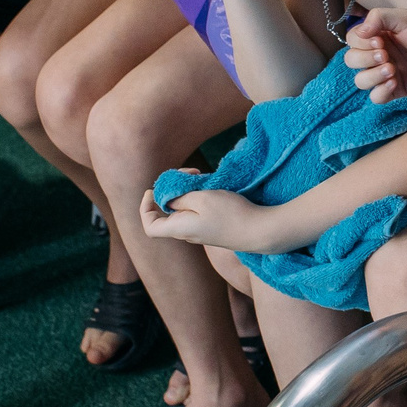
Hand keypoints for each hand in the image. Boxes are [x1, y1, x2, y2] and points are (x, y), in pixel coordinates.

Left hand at [137, 185, 293, 253]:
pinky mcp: (213, 229)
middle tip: (188, 173)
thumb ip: (179, 197)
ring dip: (188, 191)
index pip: (150, 227)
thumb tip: (167, 199)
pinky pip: (197, 212)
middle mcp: (187, 233)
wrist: (260, 231)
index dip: (145, 209)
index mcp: (180, 228)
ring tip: (202, 177)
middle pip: (167, 213)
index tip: (153, 191)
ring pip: (184, 210)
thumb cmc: (230, 214)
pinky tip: (212, 187)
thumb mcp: (201, 198)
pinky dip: (199, 197)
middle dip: (172, 190)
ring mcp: (201, 232)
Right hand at [343, 5, 406, 101]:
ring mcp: (385, 73)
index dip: (360, 43)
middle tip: (386, 54)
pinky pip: (376, 98)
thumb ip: (378, 17)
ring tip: (392, 69)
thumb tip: (360, 32)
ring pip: (360, 81)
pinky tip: (394, 82)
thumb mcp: (401, 17)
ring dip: (372, 76)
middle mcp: (376, 55)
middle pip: (351, 61)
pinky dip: (380, 91)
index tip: (379, 40)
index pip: (352, 41)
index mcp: (374, 37)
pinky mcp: (395, 90)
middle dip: (365, 59)